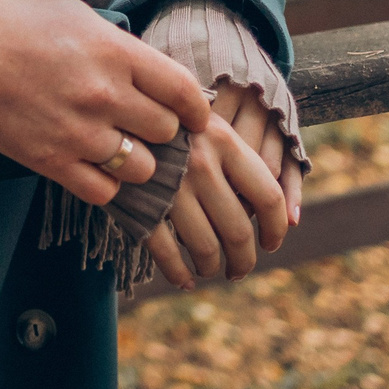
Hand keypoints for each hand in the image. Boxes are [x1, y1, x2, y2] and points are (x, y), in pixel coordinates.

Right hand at [0, 0, 212, 209]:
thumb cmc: (18, 25)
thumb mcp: (77, 15)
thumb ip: (118, 44)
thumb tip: (149, 70)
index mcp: (116, 53)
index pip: (182, 90)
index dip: (196, 108)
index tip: (195, 116)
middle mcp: (105, 95)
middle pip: (165, 131)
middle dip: (161, 130)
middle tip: (146, 127)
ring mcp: (80, 133)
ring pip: (142, 167)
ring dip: (137, 161)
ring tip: (120, 149)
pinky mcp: (53, 161)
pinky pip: (104, 191)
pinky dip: (107, 184)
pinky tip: (97, 169)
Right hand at [145, 83, 302, 289]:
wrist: (107, 108)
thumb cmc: (164, 117)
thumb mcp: (204, 121)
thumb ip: (238, 157)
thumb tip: (281, 210)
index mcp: (224, 141)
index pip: (268, 197)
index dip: (275, 229)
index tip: (271, 244)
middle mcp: (201, 164)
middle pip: (238, 231)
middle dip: (243, 260)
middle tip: (239, 270)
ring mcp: (170, 187)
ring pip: (205, 247)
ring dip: (211, 267)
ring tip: (209, 270)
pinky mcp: (140, 204)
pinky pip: (167, 253)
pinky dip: (178, 274)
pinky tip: (183, 280)